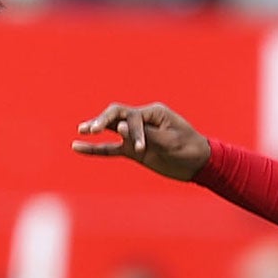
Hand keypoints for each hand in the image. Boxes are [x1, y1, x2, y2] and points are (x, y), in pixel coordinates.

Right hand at [72, 103, 211, 179]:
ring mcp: (137, 135)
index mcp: (154, 113)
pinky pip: (111, 148)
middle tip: (91, 129)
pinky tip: (78, 147)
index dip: (133, 132)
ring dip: (96, 128)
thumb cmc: (190, 149)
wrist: (200, 164)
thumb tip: (119, 129)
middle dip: (102, 120)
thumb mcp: (171, 143)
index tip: (140, 148)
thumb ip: (145, 135)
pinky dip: (96, 149)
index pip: (133, 116)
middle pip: (116, 114)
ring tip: (81, 130)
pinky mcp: (134, 150)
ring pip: (111, 128)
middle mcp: (143, 120)